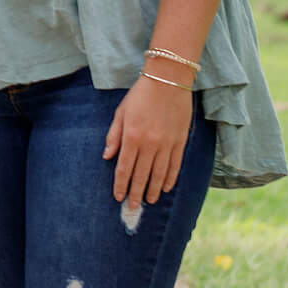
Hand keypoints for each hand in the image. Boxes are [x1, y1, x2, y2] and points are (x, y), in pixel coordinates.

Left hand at [102, 78, 193, 205]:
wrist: (168, 80)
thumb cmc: (140, 95)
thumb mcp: (120, 112)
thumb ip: (114, 136)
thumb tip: (107, 156)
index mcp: (132, 137)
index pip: (124, 168)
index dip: (121, 185)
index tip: (118, 197)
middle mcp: (149, 144)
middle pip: (141, 175)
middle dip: (135, 193)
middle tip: (132, 207)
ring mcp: (166, 144)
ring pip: (159, 174)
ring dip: (152, 190)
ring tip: (148, 201)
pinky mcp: (180, 142)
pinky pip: (175, 166)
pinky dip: (170, 179)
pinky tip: (165, 188)